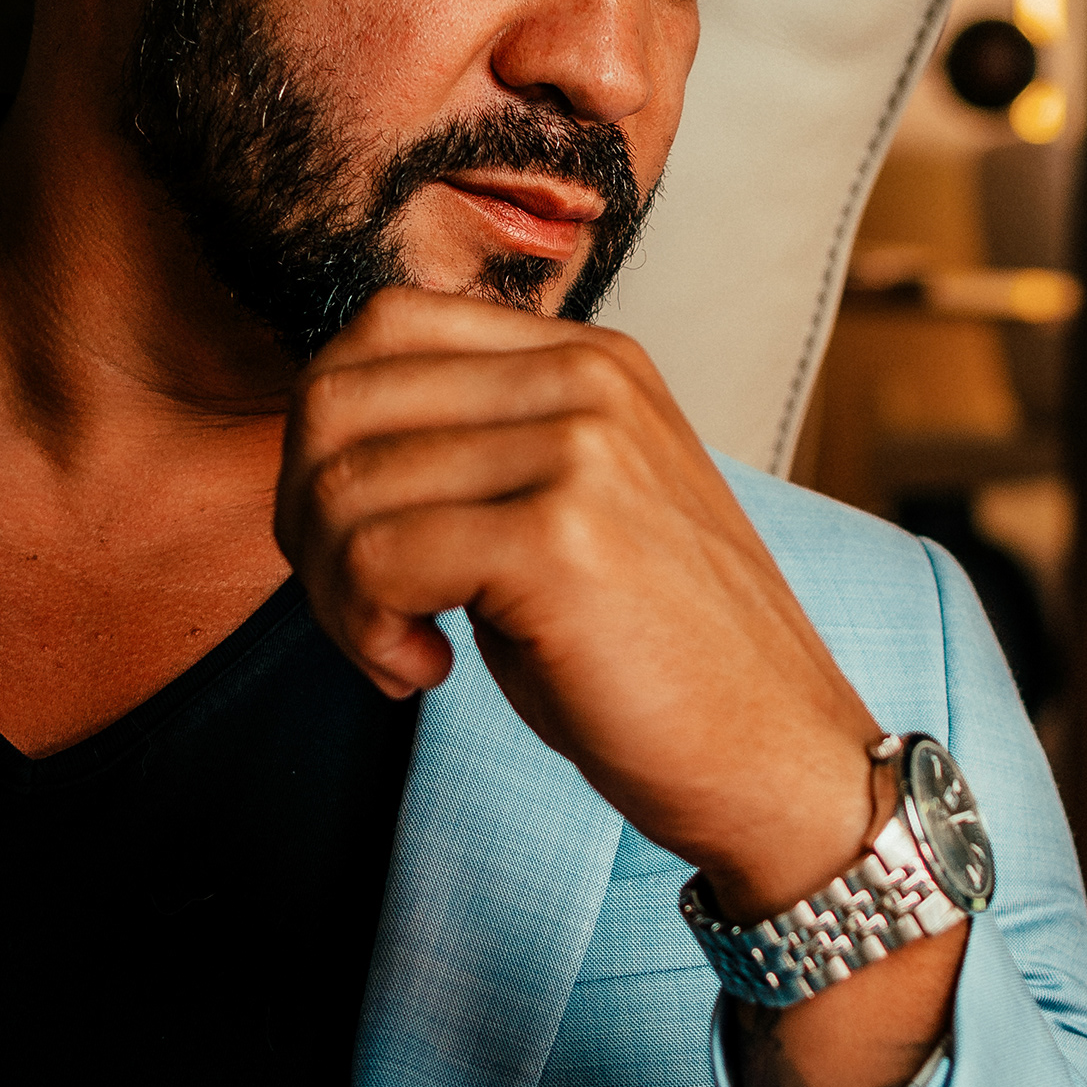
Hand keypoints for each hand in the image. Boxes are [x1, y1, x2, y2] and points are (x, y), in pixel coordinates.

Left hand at [275, 285, 878, 917]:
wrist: (779, 759)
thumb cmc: (660, 658)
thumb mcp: (570, 512)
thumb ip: (477, 449)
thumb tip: (322, 441)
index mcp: (593, 359)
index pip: (383, 327)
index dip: (328, 436)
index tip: (363, 540)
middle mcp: (590, 379)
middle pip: (340, 394)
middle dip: (306, 513)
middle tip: (357, 605)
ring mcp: (583, 448)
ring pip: (346, 484)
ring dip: (335, 593)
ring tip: (398, 650)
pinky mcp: (563, 537)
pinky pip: (377, 558)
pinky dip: (366, 630)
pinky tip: (423, 670)